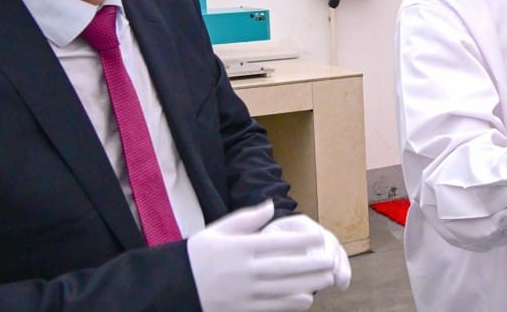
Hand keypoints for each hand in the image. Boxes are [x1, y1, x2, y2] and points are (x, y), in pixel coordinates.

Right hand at [187, 200, 336, 311]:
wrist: (175, 285)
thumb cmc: (199, 254)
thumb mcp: (218, 230)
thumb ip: (247, 218)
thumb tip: (272, 205)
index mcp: (238, 248)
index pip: (276, 243)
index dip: (301, 240)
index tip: (319, 236)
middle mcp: (243, 270)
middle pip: (284, 266)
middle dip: (311, 263)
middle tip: (330, 259)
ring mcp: (243, 292)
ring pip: (282, 288)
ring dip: (308, 283)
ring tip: (327, 277)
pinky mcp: (242, 308)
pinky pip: (272, 306)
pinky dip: (291, 303)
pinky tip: (307, 297)